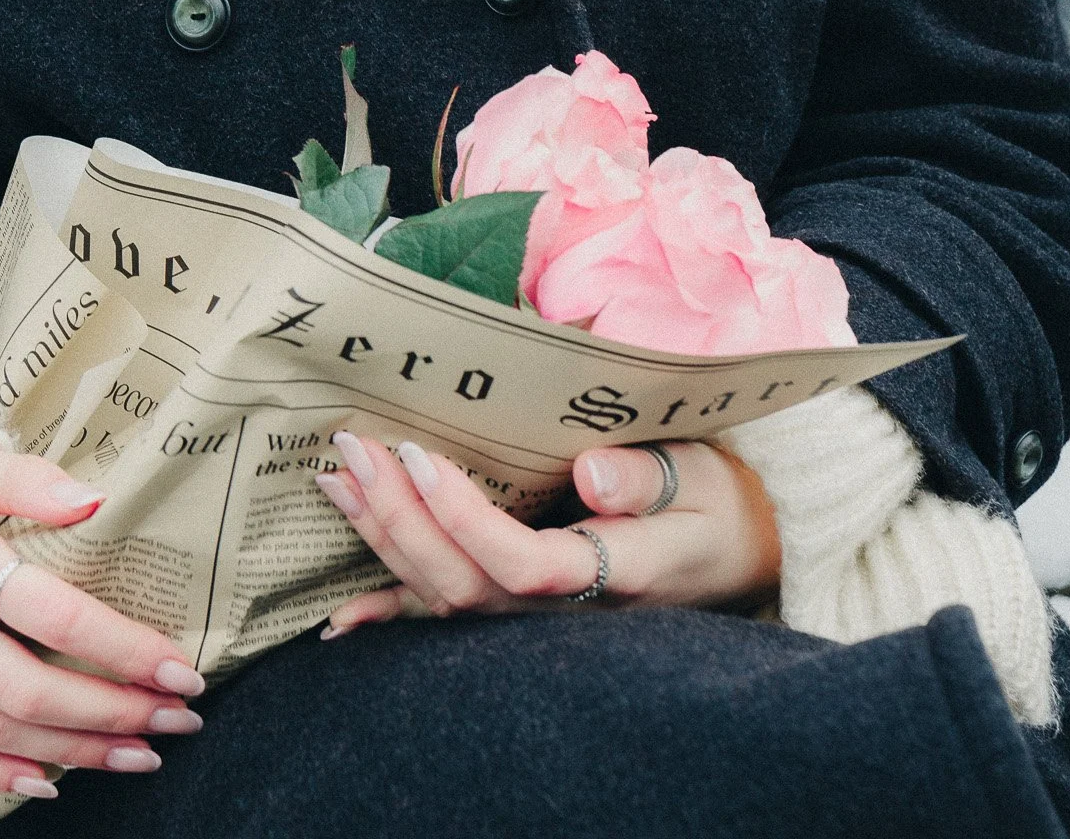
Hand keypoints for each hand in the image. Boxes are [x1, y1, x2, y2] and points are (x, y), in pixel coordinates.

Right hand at [0, 438, 205, 797]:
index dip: (124, 649)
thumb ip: (29, 482)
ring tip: (135, 754)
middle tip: (178, 720)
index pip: (54, 615)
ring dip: (70, 750)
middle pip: (30, 687)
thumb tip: (99, 503)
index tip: (182, 669)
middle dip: (114, 712)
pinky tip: (46, 779)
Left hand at [316, 433, 779, 632]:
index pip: (525, 564)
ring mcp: (537, 618)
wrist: (731, 553)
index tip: (422, 455)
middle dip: (401, 517)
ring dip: (385, 539)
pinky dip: (392, 613)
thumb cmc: (715, 507)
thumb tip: (590, 475)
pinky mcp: (519, 608)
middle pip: (466, 584)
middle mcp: (564, 610)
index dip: (465, 518)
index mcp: (615, 574)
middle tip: (355, 450)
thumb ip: (649, 479)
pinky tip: (341, 617)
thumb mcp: (701, 481)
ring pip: (446, 597)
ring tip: (338, 480)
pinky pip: (447, 619)